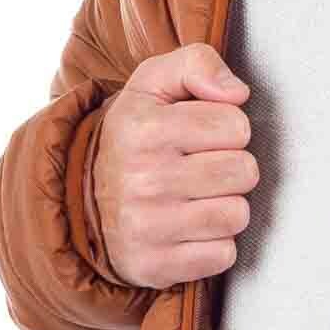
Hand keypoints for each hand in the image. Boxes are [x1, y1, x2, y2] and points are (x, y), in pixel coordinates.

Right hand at [94, 42, 257, 286]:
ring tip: (196, 198)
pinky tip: (189, 230)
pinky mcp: (154, 266)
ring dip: (226, 206)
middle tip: (201, 168)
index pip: (236, 124)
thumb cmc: (137, 137)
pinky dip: (214, 245)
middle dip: (232, 167)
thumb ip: (197, 63)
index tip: (202, 135)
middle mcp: (141, 178)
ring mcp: (146, 226)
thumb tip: (237, 93)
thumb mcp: (154, 84)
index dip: (228, 128)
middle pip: (244, 171)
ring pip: (238, 215)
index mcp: (142, 128)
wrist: (84, 201)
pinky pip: (223, 255)